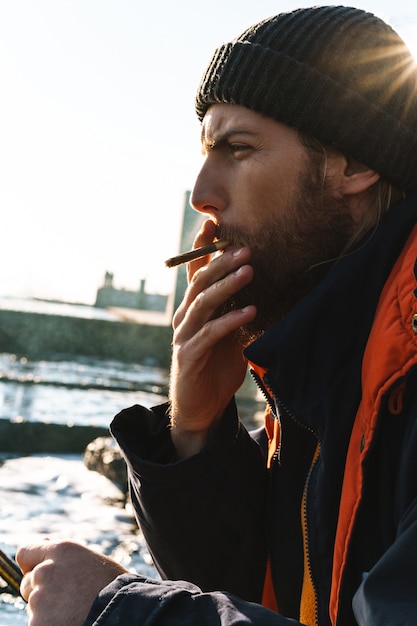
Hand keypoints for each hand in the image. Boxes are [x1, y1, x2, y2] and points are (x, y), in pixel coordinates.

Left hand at [16, 539, 127, 625]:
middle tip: (65, 598)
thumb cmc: (111, 585)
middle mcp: (45, 571)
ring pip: (34, 606)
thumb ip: (62, 555)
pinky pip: (38, 623)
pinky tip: (69, 621)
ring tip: (73, 610)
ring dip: (47, 609)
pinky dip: (49, 624)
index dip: (31, 564)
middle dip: (40, 590)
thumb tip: (42, 544)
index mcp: (60, 550)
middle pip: (27, 583)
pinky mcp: (37, 624)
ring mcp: (39, 599)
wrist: (121, 612)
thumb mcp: (89, 559)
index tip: (36, 572)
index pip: (25, 553)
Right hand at [170, 220, 255, 456]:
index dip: (202, 248)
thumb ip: (237, 312)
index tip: (213, 223)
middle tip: (247, 248)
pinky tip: (250, 311)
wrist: (201, 408)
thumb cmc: (216, 368)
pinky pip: (210, 333)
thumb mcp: (230, 335)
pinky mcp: (189, 355)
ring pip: (204, 303)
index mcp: (193, 309)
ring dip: (227, 285)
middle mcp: (185, 317)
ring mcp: (184, 336)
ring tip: (249, 271)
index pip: (196, 273)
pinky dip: (230, 321)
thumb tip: (264, 288)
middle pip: (200, 282)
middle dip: (221, 262)